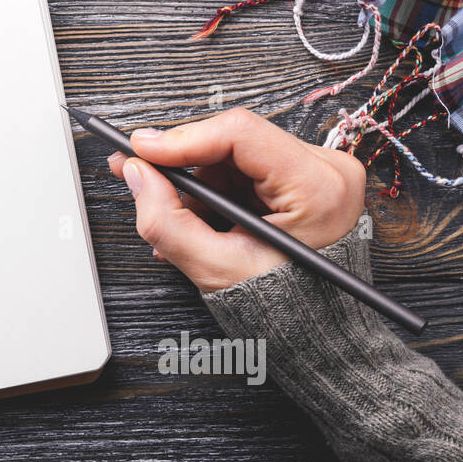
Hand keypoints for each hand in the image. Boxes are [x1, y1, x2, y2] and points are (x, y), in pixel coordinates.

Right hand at [108, 108, 365, 292]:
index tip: (141, 149)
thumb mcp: (216, 269)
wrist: (318, 327)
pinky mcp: (306, 177)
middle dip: (184, 165)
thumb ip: (167, 221)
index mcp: (318, 188)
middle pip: (234, 142)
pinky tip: (199, 219)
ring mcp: (319, 170)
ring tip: (179, 221)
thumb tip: (136, 174)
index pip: (239, 134)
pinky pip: (245, 168)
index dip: (182, 139)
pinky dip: (215, 191)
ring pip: (234, 155)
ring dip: (198, 184)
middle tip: (139, 174)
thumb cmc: (284, 305)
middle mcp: (326, 168)